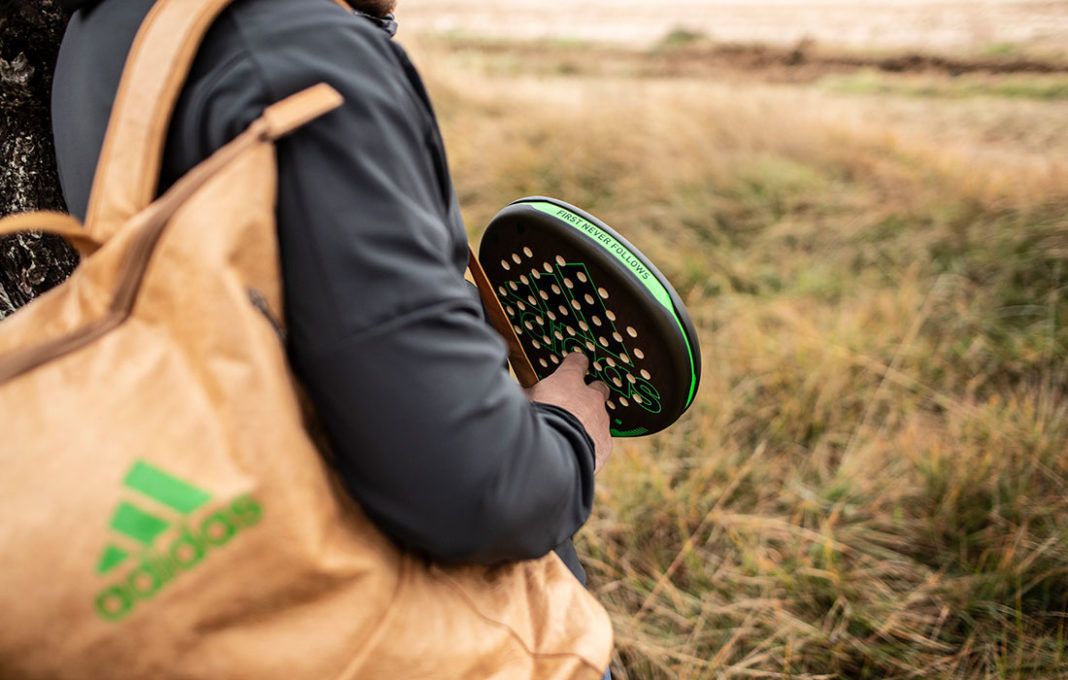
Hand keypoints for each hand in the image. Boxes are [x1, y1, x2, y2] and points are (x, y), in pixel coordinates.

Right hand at [526, 352, 612, 473]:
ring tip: (572, 434)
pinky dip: (592, 444)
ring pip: (601, 416)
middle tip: (575, 403)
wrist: (551, 455)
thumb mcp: (523, 402)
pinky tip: (578, 451)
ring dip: (590, 422)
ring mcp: (601, 420)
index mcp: (568, 381)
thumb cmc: (534, 423)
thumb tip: (518, 391)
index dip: (574, 365)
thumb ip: (527, 394)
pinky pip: (602, 440)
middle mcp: (590, 397)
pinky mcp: (606, 443)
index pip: (577, 361)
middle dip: (590, 394)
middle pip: (599, 387)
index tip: (571, 367)